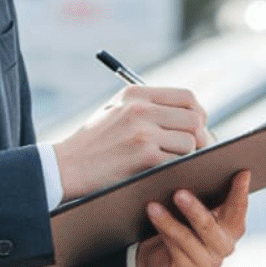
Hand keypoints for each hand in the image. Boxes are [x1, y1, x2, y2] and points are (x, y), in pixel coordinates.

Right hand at [54, 86, 210, 199]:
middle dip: (200, 137)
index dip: (199, 113)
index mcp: (135, 94)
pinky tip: (166, 172)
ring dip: (188, 156)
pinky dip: (178, 168)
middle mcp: (140, 109)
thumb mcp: (115, 111)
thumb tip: (189, 114)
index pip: (187, 97)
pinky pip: (179, 160)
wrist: (65, 167)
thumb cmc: (93, 144)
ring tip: (174, 162)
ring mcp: (142, 132)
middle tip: (194, 151)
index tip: (196, 128)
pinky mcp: (143, 156)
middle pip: (194, 119)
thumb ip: (147, 106)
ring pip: (190, 142)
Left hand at [135, 171, 250, 266]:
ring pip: (187, 238)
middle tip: (179, 192)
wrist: (162, 256)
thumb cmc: (182, 223)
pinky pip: (173, 247)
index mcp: (232, 227)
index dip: (240, 192)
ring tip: (153, 206)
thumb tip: (198, 164)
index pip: (238, 209)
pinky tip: (151, 215)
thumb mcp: (196, 208)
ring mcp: (208, 261)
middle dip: (194, 209)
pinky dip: (161, 229)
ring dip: (169, 221)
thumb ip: (206, 194)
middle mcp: (225, 246)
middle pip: (210, 226)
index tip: (241, 172)